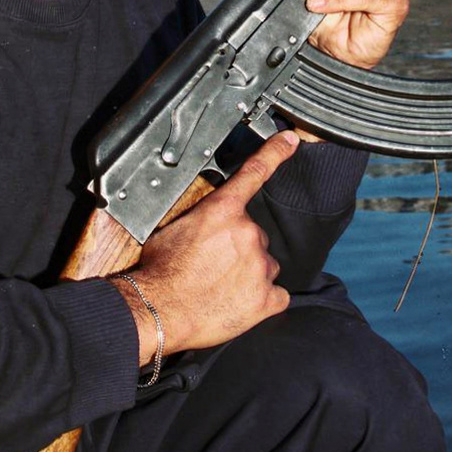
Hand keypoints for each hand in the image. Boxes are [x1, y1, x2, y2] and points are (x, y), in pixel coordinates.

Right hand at [119, 131, 297, 357]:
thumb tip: (206, 220)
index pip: (254, 173)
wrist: (159, 310)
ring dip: (248, 271)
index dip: (275, 153)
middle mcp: (248, 233)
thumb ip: (201, 218)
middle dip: (237, 246)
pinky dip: (261, 298)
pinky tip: (239, 302)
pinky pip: (276, 295)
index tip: (291, 141)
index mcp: (223, 211)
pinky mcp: (267, 299)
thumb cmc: (159, 271)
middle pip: (253, 234)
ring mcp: (261, 267)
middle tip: (212, 263)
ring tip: (220, 285)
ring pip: (263, 263)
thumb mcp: (171, 228)